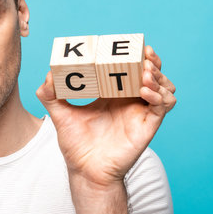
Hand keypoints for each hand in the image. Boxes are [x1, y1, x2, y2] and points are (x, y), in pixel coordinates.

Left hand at [36, 45, 175, 187]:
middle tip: (143, 54)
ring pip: (164, 86)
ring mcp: (140, 112)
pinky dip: (159, 95)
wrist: (85, 170)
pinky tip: (144, 91)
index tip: (129, 44)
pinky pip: (164, 106)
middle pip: (151, 72)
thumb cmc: (75, 143)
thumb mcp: (59, 114)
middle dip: (151, 60)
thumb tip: (48, 75)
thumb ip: (49, 94)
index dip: (134, 54)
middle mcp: (129, 100)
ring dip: (158, 76)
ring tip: (144, 73)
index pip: (129, 67)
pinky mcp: (148, 125)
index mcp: (112, 92)